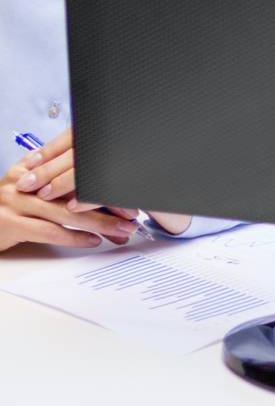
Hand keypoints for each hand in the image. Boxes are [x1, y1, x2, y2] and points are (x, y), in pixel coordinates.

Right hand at [1, 132, 134, 249]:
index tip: (129, 191)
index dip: (104, 180)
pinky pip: (49, 231)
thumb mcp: (32, 187)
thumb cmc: (8, 206)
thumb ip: (60, 184)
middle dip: (108, 202)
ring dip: (98, 222)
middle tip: (132, 213)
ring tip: (120, 230)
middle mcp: (27, 180)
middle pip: (75, 189)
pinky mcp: (10, 224)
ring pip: (66, 212)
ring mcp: (17, 201)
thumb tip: (100, 194)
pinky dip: (73, 236)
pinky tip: (92, 241)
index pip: (77, 169)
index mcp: (34, 164)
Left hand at [8, 130, 191, 237]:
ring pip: (91, 168)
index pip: (78, 135)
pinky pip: (109, 188)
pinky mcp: (142, 183)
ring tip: (44, 194)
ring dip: (64, 182)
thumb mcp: (120, 156)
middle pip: (80, 151)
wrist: (183, 193)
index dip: (52, 148)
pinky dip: (88, 197)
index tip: (32, 161)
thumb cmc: (150, 172)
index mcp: (118, 129)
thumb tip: (54, 159)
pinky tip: (73, 206)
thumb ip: (95, 153)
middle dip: (49, 167)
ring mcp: (135, 160)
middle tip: (28, 181)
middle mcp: (126, 140)